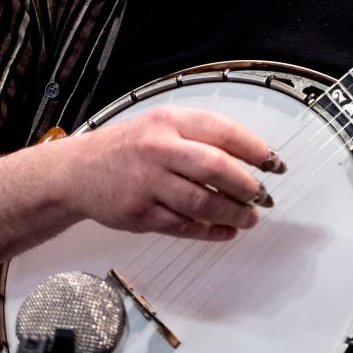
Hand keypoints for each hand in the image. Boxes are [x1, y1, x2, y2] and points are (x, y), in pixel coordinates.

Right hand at [57, 106, 283, 242]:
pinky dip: (211, 231)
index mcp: (169, 120)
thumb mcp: (162, 125)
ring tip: (250, 217)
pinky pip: (184, 226)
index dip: (255, 148)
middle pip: (215, 167)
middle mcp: (158, 148)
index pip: (222, 131)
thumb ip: (199, 136)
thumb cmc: (128, 147)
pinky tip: (226, 231)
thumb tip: (249, 157)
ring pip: (202, 201)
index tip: (275, 163)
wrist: (77, 171)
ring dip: (233, 213)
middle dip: (248, 185)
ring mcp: (148, 183)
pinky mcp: (140, 214)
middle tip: (265, 195)